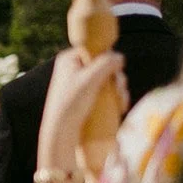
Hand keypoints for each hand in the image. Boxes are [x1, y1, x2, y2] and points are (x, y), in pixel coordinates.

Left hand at [37, 50, 126, 167]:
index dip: (108, 60)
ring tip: (121, 102)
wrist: (60, 132)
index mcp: (69, 59)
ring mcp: (79, 84)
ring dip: (119, 89)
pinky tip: (121, 106)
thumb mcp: (89, 80)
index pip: (95, 50)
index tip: (113, 73)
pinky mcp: (85, 99)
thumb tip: (119, 56)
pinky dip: (114, 97)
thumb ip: (105, 64)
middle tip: (118, 90)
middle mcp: (73, 70)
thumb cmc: (71, 104)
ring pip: (107, 80)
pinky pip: (104, 92)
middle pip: (104, 66)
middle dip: (116, 78)